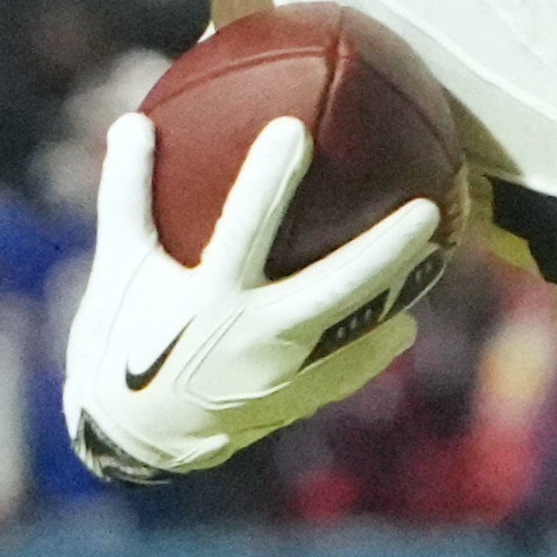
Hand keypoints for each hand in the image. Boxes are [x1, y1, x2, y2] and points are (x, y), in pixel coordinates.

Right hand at [59, 109, 444, 483]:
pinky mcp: (292, 401)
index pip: (243, 228)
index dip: (268, 179)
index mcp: (208, 298)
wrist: (130, 436)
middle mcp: (253, 338)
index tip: (293, 127)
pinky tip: (401, 324)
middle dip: (383, 251)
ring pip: (354, 332)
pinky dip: (373, 348)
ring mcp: (280, 375)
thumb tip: (130, 121)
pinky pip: (345, 370)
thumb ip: (126, 194)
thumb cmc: (120, 340)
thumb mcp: (118, 267)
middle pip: (334, 289)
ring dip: (397, 297)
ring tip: (439, 259)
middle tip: (427, 210)